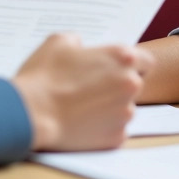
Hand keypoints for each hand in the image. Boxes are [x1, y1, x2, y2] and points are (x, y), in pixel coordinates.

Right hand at [11, 34, 152, 151]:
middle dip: (117, 85)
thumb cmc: (44, 75)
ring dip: (109, 107)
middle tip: (91, 87)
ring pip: (124, 108)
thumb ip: (78, 41)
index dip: (131, 64)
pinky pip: (114, 129)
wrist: (32, 113)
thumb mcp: (57, 41)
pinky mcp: (116, 138)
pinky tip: (80, 121)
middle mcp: (130, 85)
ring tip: (81, 106)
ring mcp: (125, 114)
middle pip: (134, 84)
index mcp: (122, 58)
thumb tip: (82, 47)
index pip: (146, 61)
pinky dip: (101, 126)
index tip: (115, 68)